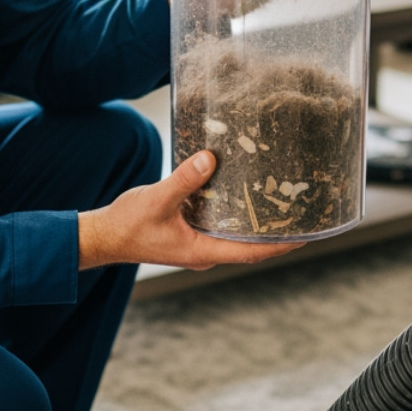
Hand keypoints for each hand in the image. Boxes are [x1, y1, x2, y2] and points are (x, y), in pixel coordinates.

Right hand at [78, 151, 303, 269]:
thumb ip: (184, 180)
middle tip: (302, 213)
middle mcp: (206, 252)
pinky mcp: (190, 233)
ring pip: (237, 237)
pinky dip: (237, 215)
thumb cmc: (127, 225)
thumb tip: (209, 159)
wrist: (103, 236)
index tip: (308, 234)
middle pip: (251, 246)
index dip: (282, 244)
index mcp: (203, 252)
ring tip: (281, 204)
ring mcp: (198, 244)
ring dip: (259, 225)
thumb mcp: (157, 199)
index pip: (252, 252)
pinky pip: (222, 227)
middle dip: (277, 233)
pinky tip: (244, 195)